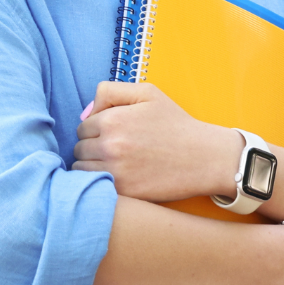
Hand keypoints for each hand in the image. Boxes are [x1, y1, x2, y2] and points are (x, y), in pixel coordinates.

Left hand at [76, 82, 243, 202]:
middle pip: (79, 148)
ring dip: (93, 167)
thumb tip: (86, 113)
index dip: (96, 130)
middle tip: (116, 150)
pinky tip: (117, 178)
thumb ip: (110, 92)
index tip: (113, 134)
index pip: (82, 126)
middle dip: (92, 148)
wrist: (204, 157)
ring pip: (82, 169)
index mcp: (112, 120)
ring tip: (115, 164)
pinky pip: (94, 187)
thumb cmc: (175, 124)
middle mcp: (110, 146)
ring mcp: (115, 171)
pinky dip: (100, 183)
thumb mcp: (147, 93)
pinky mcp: (123, 192)